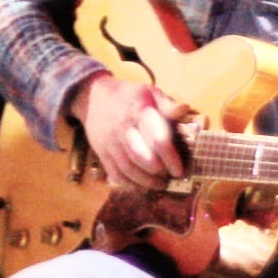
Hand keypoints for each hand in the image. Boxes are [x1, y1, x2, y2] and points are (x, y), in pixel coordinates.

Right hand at [73, 73, 188, 190]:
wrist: (93, 97)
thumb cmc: (127, 96)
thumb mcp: (148, 92)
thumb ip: (166, 104)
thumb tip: (184, 109)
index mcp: (139, 113)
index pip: (157, 139)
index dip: (171, 158)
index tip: (179, 170)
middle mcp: (123, 130)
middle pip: (142, 158)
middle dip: (158, 172)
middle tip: (170, 176)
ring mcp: (111, 143)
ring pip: (128, 169)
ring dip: (146, 181)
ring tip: (159, 184)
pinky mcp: (102, 153)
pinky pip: (115, 174)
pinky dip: (129, 184)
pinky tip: (141, 186)